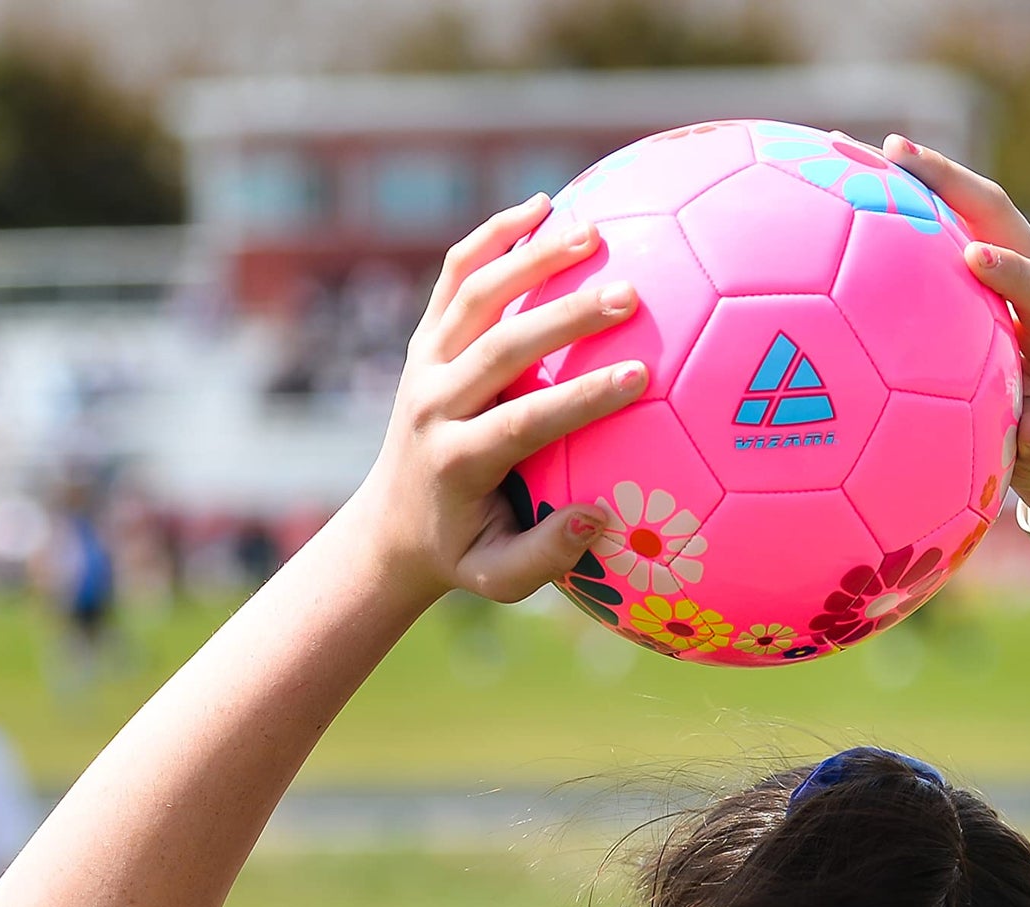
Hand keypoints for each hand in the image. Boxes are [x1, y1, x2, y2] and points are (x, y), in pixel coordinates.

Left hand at [346, 195, 648, 606]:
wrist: (390, 525)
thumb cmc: (461, 553)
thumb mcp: (496, 578)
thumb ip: (545, 557)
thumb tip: (599, 519)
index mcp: (456, 460)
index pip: (524, 421)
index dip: (579, 398)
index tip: (639, 377)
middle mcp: (434, 404)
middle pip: (499, 345)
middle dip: (564, 318)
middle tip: (630, 294)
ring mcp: (424, 364)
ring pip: (473, 296)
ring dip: (531, 258)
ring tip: (593, 230)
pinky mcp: (424, 340)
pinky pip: (454, 277)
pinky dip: (492, 236)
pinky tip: (542, 205)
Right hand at [883, 137, 1029, 531]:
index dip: (1010, 269)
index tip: (974, 256)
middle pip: (996, 212)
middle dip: (949, 181)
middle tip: (896, 154)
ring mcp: (1010, 263)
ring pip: (968, 206)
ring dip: (922, 176)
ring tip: (869, 150)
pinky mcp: (985, 264)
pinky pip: (946, 225)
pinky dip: (908, 203)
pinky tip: (860, 186)